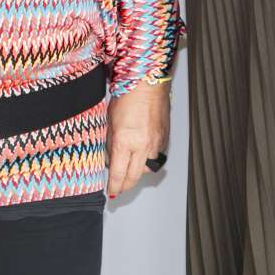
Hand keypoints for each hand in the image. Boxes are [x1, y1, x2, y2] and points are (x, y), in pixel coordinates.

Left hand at [106, 80, 169, 198]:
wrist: (149, 83)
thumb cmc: (127, 96)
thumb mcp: (110, 121)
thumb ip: (110, 143)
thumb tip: (110, 159)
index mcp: (125, 141)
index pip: (118, 173)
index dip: (114, 185)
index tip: (111, 191)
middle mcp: (143, 146)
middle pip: (134, 177)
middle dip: (125, 185)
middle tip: (118, 188)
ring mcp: (156, 144)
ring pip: (147, 169)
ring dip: (137, 173)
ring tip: (129, 172)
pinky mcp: (164, 140)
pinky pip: (156, 158)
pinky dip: (148, 161)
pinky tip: (141, 156)